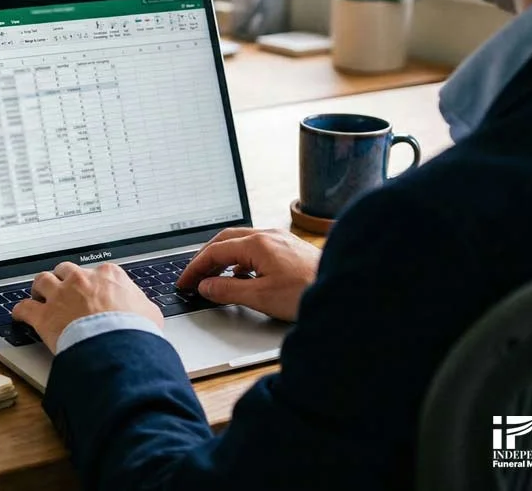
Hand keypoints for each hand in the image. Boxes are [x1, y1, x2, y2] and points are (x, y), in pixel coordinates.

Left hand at [12, 261, 163, 353]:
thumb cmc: (135, 331)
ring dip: (40, 288)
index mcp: (108, 275)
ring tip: (39, 295)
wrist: (117, 346)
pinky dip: (21, 312)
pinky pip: (25, 308)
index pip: (96, 272)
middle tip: (63, 290)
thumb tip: (145, 312)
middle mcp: (81, 280)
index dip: (92, 283)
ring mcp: (60, 296)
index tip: (91, 290)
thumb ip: (142, 307)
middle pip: (65, 271)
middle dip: (64, 280)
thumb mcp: (150, 313)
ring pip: (42, 281)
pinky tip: (20, 315)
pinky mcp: (45, 316)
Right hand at [176, 228, 319, 321]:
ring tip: (214, 277)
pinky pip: (257, 248)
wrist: (346, 290)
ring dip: (224, 258)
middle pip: (225, 241)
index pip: (215, 252)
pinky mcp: (290, 249)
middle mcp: (268, 236)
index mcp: (257, 244)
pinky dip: (241, 260)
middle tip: (194, 276)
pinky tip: (243, 275)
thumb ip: (228, 290)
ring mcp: (281, 240)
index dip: (196, 268)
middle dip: (206, 258)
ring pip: (242, 243)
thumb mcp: (260, 296)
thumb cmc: (308, 291)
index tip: (186, 282)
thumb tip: (206, 286)